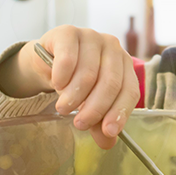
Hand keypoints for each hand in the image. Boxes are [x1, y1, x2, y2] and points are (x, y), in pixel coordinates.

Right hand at [0, 25, 140, 148]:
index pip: (129, 90)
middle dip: (95, 108)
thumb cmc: (73, 81)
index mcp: (124, 64)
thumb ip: (99, 122)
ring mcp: (91, 36)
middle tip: (79, 124)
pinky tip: (56, 86)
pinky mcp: (68, 32)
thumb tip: (108, 142)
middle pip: (110, 83)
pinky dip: (62, 77)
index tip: (108, 132)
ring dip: (74, 96)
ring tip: (63, 108)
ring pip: (88, 73)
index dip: (120, 113)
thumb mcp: (88, 103)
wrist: (46, 60)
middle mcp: (112, 47)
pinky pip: (68, 59)